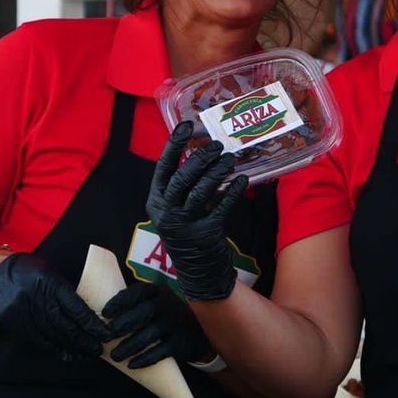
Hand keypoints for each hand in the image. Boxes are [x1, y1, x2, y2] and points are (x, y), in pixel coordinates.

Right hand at [0, 252, 113, 358]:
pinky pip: (39, 340)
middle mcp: (35, 298)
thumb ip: (68, 295)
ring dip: (73, 347)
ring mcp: (22, 312)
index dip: (91, 324)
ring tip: (87, 354)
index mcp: (49, 282)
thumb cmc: (32, 273)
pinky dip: (56, 348)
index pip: (75, 308)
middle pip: (65, 325)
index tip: (105, 334)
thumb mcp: (52, 275)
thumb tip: (90, 317)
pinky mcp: (14, 324)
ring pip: (53, 336)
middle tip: (99, 349)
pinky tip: (69, 353)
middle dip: (84, 340)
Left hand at [101, 282, 208, 368]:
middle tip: (107, 336)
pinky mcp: (179, 343)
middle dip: (123, 324)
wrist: (195, 330)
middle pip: (144, 312)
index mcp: (158, 292)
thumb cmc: (163, 315)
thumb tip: (102, 315)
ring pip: (149, 335)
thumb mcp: (154, 300)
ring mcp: (175, 324)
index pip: (138, 292)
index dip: (120, 302)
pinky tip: (132, 364)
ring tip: (115, 355)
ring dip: (129, 346)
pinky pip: (159, 353)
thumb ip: (134, 303)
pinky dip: (144, 359)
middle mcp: (168, 305)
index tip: (105, 314)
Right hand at [147, 121, 247, 300]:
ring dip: (217, 172)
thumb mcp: (177, 208)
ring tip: (230, 159)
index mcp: (155, 201)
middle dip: (200, 157)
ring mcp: (184, 224)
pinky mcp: (205, 234)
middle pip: (182, 177)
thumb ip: (182, 185)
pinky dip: (232, 192)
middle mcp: (165, 212)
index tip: (186, 125)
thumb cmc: (190, 232)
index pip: (163, 167)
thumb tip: (201, 152)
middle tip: (217, 145)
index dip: (174, 144)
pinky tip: (242, 180)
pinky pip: (221, 207)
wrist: (198, 272)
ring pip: (201, 190)